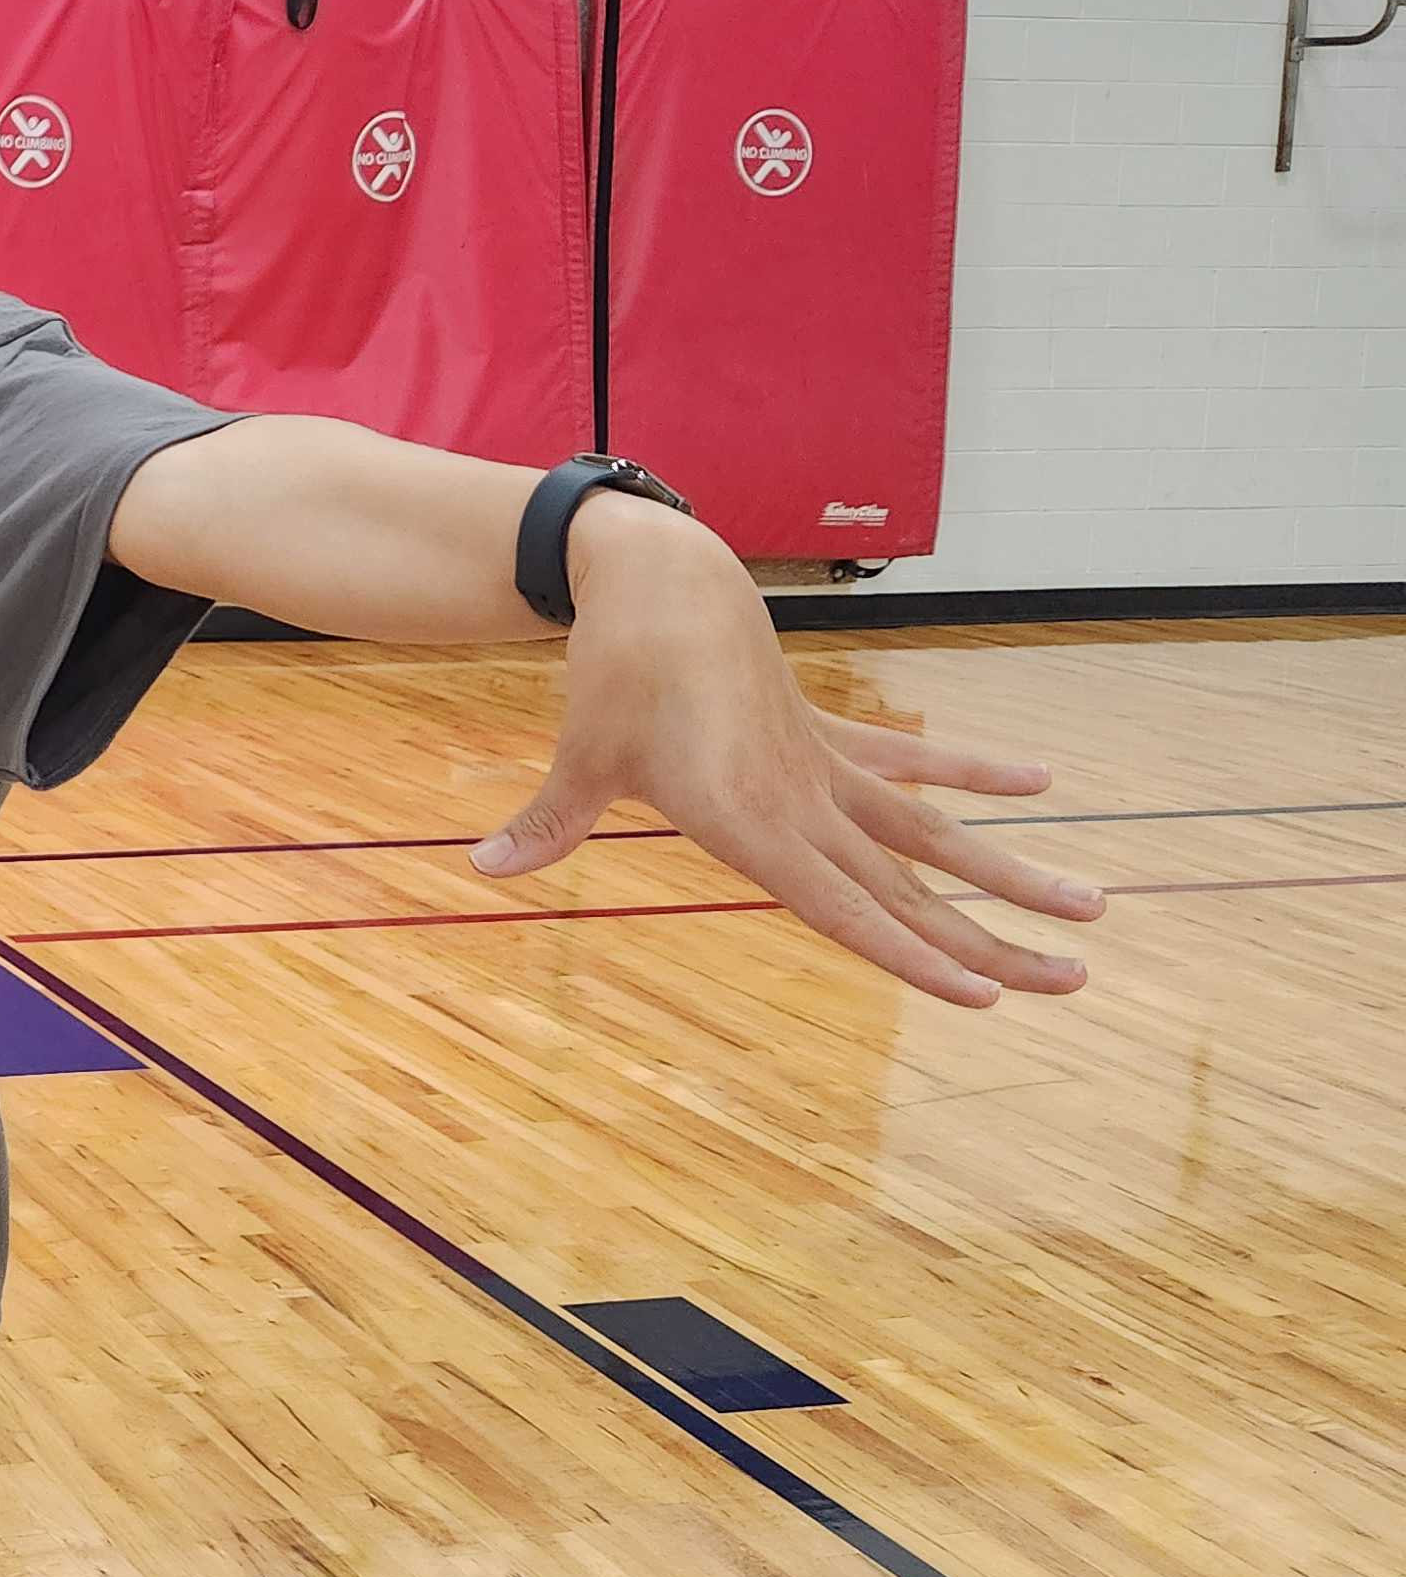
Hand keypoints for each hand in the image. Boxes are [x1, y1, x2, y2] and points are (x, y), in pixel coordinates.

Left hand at [470, 508, 1104, 1007]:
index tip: (983, 998)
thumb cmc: (615, 673)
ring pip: (932, 832)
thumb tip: (483, 869)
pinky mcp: (824, 733)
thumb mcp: (582, 756)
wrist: (658, 578)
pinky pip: (908, 761)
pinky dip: (969, 769)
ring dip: (1008, 870)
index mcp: (750, 821)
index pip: (845, 908)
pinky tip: (1039, 782)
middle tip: (1076, 985)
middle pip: (913, 889)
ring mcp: (822, 766)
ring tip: (1092, 906)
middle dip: (993, 942)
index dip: (914, 957)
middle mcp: (803, 801)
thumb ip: (550, 823)